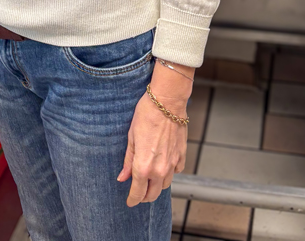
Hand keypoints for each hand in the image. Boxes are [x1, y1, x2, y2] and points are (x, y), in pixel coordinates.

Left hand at [117, 62, 191, 204]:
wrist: (167, 102)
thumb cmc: (146, 115)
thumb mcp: (131, 137)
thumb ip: (128, 160)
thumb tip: (122, 178)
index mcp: (143, 166)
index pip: (137, 192)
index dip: (132, 199)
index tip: (129, 202)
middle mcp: (160, 169)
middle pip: (153, 194)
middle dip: (144, 197)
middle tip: (138, 193)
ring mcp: (173, 164)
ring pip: (165, 185)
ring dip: (157, 185)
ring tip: (149, 177)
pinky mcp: (182, 156)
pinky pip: (176, 171)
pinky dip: (169, 171)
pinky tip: (163, 163)